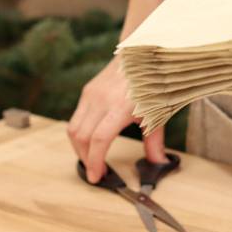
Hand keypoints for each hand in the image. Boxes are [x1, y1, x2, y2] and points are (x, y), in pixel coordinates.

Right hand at [67, 56, 166, 182]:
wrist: (141, 53)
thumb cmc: (152, 83)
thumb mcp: (158, 113)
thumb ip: (154, 141)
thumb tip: (158, 163)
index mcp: (120, 106)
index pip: (99, 139)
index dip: (95, 162)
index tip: (97, 178)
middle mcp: (101, 100)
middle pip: (82, 138)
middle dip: (86, 160)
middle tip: (96, 173)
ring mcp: (91, 94)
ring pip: (73, 129)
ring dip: (80, 149)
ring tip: (92, 160)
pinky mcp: (87, 91)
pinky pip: (76, 119)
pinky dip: (80, 135)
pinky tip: (91, 142)